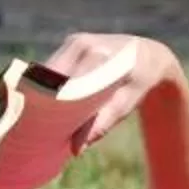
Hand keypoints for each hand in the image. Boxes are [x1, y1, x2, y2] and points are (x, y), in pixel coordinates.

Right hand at [40, 33, 179, 152]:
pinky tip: (48, 101)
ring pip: (48, 72)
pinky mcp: (70, 43)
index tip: (46, 127)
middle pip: (52, 77)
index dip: (54, 105)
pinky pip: (54, 67)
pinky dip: (50, 83)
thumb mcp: (127, 102)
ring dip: (44, 91)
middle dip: (45, 100)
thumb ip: (103, 123)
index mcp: (98, 55)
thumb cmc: (139, 81)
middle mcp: (83, 43)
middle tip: (40, 126)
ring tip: (41, 116)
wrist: (147, 54)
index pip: (66, 84)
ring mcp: (75, 41)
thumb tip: (76, 148)